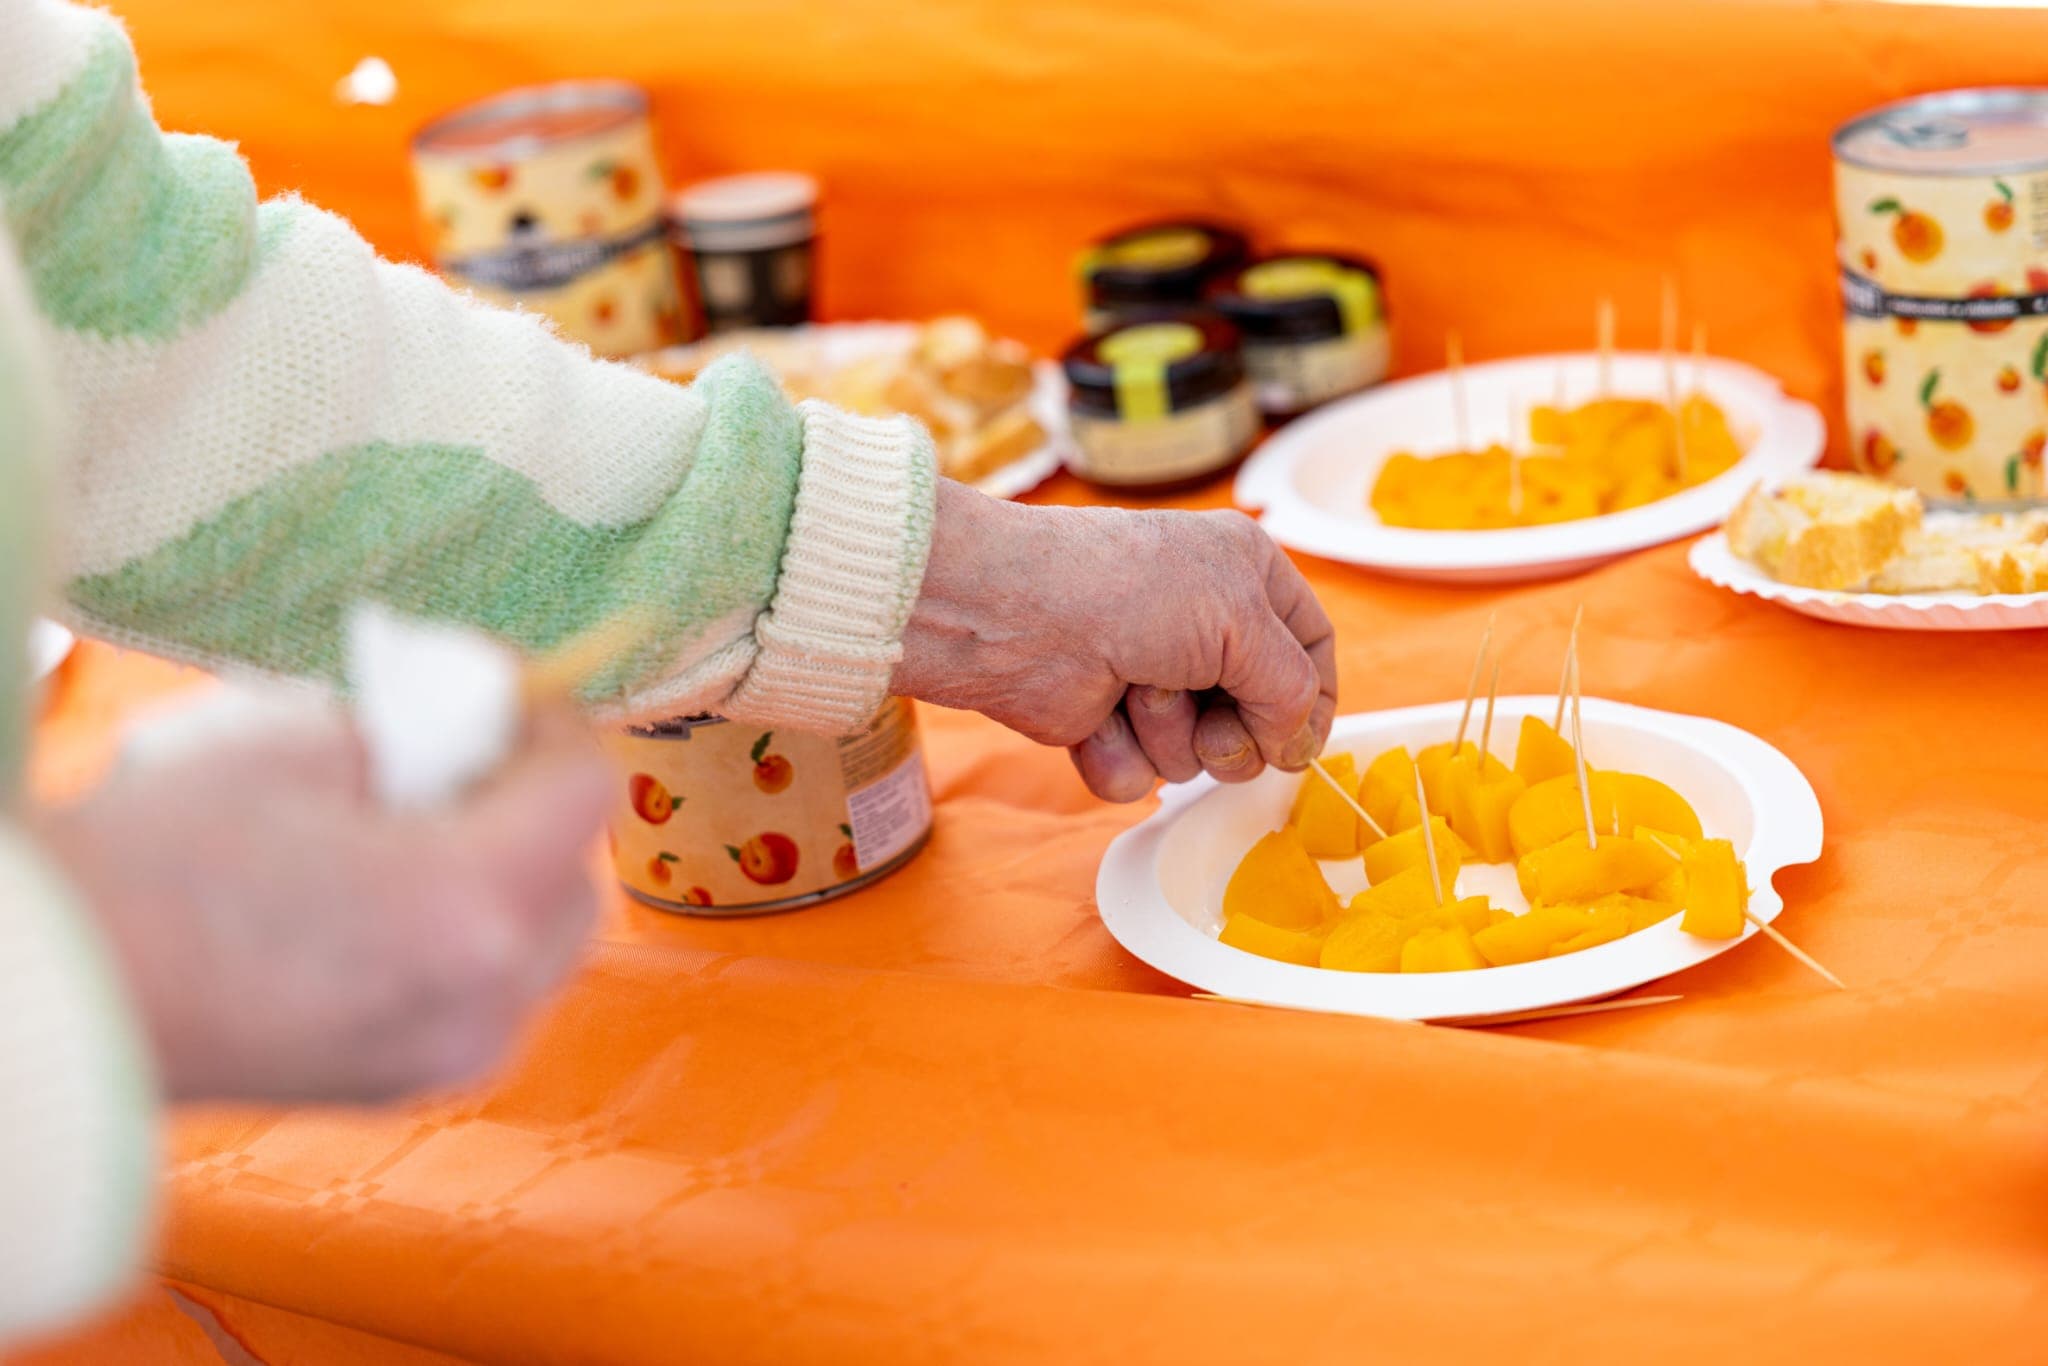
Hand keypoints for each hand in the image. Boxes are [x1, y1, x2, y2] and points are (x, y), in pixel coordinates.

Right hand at [32, 702, 611, 1103]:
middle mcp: (484, 997)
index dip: (554, 724)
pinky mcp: (402, 1086)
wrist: (54, 997)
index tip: (510, 692)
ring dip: (512, 876)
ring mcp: (448, 1055)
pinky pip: (485, 997)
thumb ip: (418, 734)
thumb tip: (466, 726)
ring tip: (425, 826)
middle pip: (577, 877)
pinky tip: (391, 897)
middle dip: (537, 805)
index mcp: (471, 904)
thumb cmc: (154, 865)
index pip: (584, 791)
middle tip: (468, 754)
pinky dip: (470, 938)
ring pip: (540, 947)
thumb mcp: (300, 748)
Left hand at [894, 480, 1336, 800]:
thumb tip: (1296, 747)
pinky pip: (1138, 775)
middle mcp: (1201, 624)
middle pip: (1261, 716)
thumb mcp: (1243, 623)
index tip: (1300, 742)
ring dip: (1167, 733)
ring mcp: (1150, 676)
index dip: (1314, 701)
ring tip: (1131, 686)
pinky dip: (1117, 752)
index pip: (1311, 647)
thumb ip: (1292, 690)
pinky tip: (1091, 714)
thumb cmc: (1131, 592)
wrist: (1014, 615)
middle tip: (1210, 714)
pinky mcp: (1103, 723)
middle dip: (1234, 731)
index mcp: (1245, 573)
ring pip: (1195, 755)